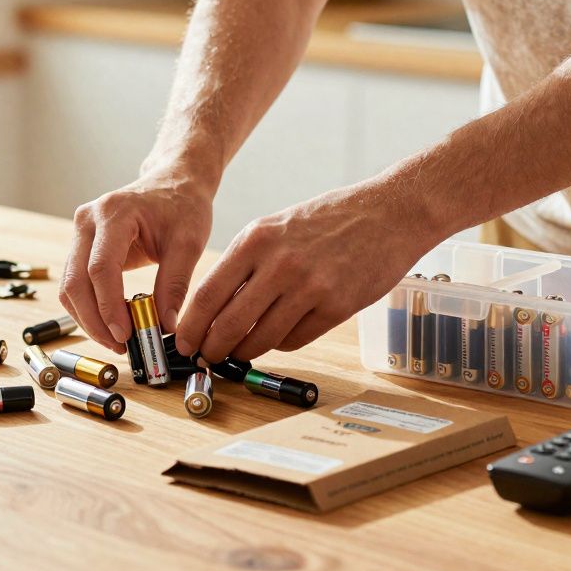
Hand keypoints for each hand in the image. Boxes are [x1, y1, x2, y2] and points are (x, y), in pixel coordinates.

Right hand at [61, 167, 213, 352]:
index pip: (100, 268)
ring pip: (70, 287)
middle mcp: (88, 220)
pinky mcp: (81, 246)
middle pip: (76, 281)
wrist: (172, 183)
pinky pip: (76, 284)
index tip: (126, 335)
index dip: (109, 306)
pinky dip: (89, 308)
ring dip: (89, 319)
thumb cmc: (182, 207)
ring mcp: (80, 232)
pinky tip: (112, 324)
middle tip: (120, 346)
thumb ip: (175, 284)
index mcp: (114, 213)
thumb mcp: (189, 243)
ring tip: (118, 340)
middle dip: (95, 320)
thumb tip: (165, 326)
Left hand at [175, 182, 435, 362]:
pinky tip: (281, 334)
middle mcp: (279, 264)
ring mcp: (309, 287)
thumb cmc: (327, 221)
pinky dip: (282, 344)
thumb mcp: (275, 229)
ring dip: (247, 351)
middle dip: (212, 348)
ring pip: (262, 339)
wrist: (388, 213)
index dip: (190, 326)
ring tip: (242, 351)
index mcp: (255, 240)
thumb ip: (245, 264)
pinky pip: (295, 340)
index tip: (183, 342)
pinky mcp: (336, 307)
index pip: (207, 294)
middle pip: (229, 324)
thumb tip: (213, 310)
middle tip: (206, 357)